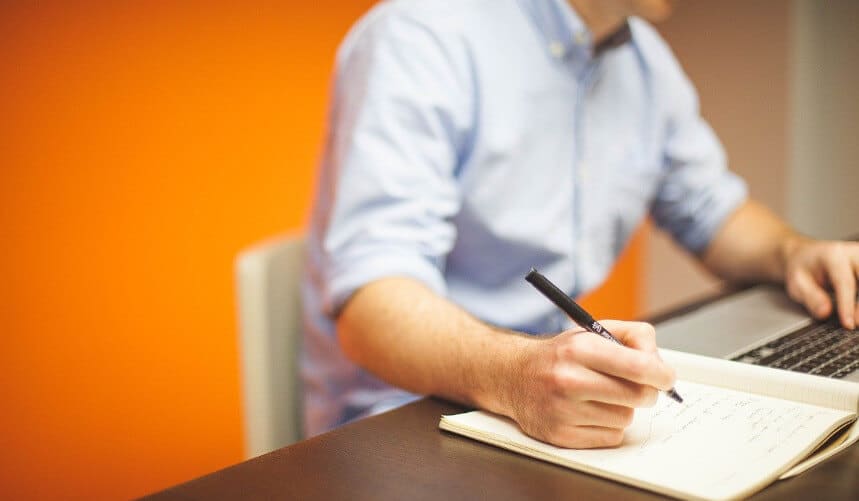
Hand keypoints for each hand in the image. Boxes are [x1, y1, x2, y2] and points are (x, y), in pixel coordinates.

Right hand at [505, 321, 675, 448]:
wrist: (513, 375)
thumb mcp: (592, 331)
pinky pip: (610, 437)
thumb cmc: (560, 355)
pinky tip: (590, 412)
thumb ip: (633, 337)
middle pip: (638, 396)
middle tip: (637, 386)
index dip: (661, 374)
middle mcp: (568, 380)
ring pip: (625, 418)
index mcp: (579, 349)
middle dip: (645, 391)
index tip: (666, 377)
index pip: (638, 367)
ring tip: (601, 396)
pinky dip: (608, 426)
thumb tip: (660, 363)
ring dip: (622, 408)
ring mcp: (563, 411)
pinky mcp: (560, 435)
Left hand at [783, 238, 858, 328]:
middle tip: (856, 323)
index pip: (845, 282)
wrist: (806, 255)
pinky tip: (858, 313)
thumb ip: (810, 297)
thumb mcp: (796, 283)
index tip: (848, 324)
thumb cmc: (802, 269)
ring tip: (857, 319)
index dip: (848, 305)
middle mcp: (853, 253)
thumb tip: (825, 313)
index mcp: (833, 255)